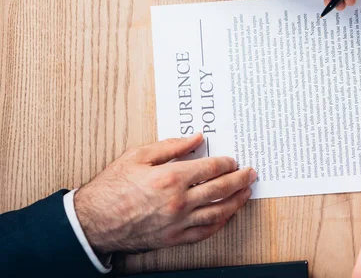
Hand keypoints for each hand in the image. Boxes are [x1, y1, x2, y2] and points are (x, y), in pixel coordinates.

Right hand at [74, 134, 255, 254]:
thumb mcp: (138, 156)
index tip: (233, 160)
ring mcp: (177, 223)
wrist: (92, 221)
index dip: (227, 163)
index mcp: (171, 178)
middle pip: (221, 189)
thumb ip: (171, 146)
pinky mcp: (173, 239)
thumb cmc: (112, 187)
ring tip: (246, 193)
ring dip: (237, 201)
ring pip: (218, 212)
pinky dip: (220, 224)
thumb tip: (196, 138)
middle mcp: (178, 201)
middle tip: (250, 173)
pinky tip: (227, 216)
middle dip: (240, 179)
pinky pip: (204, 233)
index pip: (211, 168)